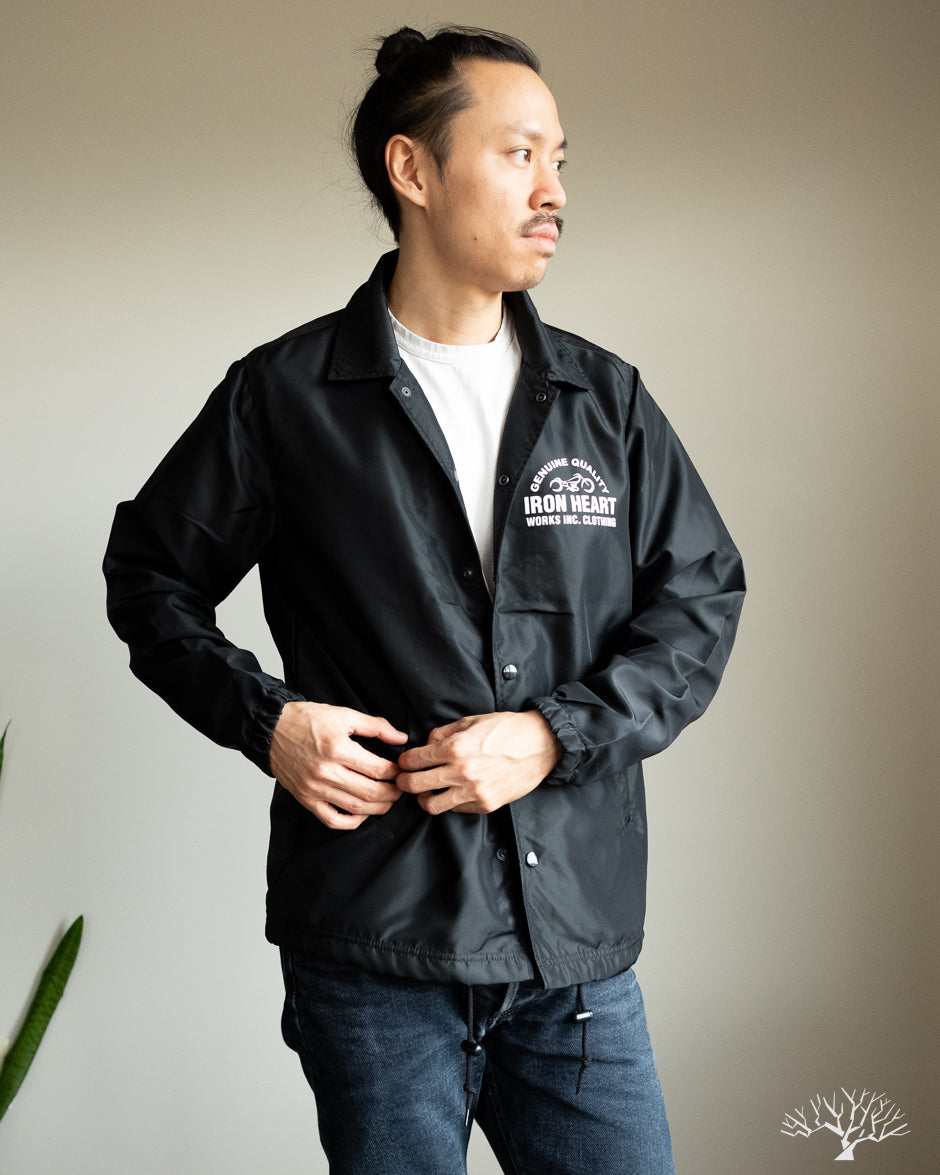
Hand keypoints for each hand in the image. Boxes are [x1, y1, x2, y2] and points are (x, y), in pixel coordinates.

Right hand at [270, 701, 407, 829]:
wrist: (272, 729)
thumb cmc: (307, 719)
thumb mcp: (344, 714)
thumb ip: (375, 726)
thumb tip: (401, 738)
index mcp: (337, 748)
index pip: (378, 769)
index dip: (396, 772)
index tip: (403, 770)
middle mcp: (325, 772)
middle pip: (370, 792)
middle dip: (393, 793)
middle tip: (401, 788)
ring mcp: (314, 788)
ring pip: (355, 808)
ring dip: (379, 808)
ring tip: (389, 800)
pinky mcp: (305, 799)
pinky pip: (332, 820)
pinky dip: (351, 822)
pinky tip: (363, 814)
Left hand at [396, 710, 561, 815]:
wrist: (540, 744)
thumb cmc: (507, 729)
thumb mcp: (471, 721)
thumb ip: (444, 733)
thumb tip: (426, 743)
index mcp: (455, 747)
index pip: (413, 760)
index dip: (404, 761)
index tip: (404, 762)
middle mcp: (461, 772)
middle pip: (414, 786)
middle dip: (404, 782)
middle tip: (404, 779)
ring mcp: (473, 791)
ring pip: (431, 805)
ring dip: (424, 798)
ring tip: (426, 791)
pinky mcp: (485, 804)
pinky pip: (455, 809)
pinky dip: (449, 802)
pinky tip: (453, 792)